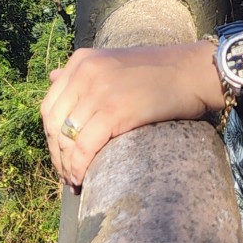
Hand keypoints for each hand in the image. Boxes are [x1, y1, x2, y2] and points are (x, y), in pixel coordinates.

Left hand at [40, 43, 214, 184]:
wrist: (193, 72)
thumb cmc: (159, 72)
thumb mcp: (113, 62)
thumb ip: (83, 73)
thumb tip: (52, 78)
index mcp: (81, 61)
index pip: (49, 105)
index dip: (50, 136)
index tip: (61, 155)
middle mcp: (84, 72)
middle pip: (53, 123)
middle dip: (57, 155)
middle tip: (67, 174)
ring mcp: (98, 91)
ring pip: (67, 138)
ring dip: (67, 166)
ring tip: (76, 182)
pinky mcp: (114, 111)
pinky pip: (84, 147)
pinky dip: (79, 167)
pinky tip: (84, 179)